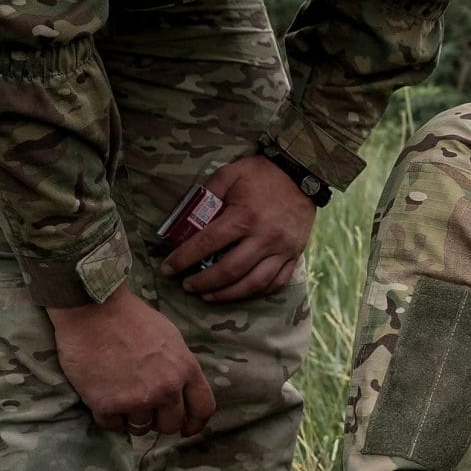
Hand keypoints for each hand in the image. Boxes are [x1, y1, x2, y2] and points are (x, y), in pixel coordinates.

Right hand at [47, 288, 214, 436]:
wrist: (92, 308)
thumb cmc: (131, 317)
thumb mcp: (171, 337)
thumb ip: (179, 367)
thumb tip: (182, 390)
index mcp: (185, 369)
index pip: (203, 409)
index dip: (195, 424)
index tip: (186, 429)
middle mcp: (165, 388)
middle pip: (171, 425)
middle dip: (159, 420)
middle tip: (144, 406)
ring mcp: (136, 399)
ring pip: (141, 428)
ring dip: (132, 417)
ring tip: (121, 394)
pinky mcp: (107, 405)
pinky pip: (113, 425)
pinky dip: (108, 415)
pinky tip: (103, 396)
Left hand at [163, 155, 315, 301]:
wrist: (303, 174)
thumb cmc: (262, 174)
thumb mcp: (230, 174)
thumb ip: (208, 193)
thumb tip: (186, 216)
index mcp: (245, 216)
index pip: (207, 244)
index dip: (183, 259)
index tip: (168, 269)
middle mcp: (264, 237)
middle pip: (229, 270)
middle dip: (203, 282)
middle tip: (187, 286)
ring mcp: (282, 250)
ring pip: (253, 284)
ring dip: (227, 295)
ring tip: (209, 296)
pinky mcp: (294, 255)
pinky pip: (276, 283)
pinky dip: (255, 293)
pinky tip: (239, 293)